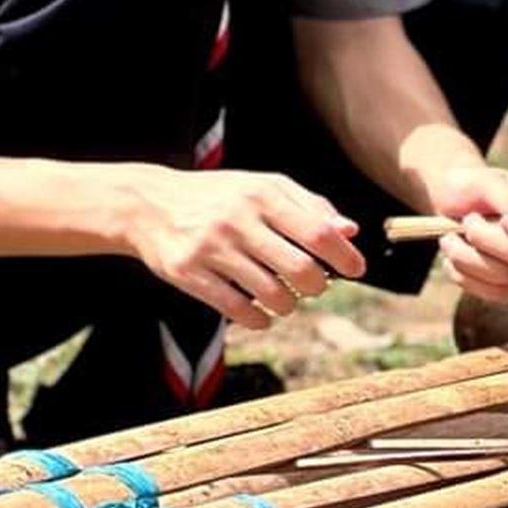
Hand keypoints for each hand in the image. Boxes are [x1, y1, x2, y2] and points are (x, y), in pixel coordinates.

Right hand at [123, 168, 364, 330]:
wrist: (150, 204)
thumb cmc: (222, 196)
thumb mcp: (265, 187)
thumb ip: (310, 206)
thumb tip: (351, 231)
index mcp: (264, 195)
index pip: (318, 233)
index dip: (345, 256)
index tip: (357, 270)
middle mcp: (239, 221)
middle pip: (300, 269)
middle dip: (318, 286)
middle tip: (316, 286)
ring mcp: (212, 249)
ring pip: (271, 294)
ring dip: (290, 305)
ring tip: (287, 298)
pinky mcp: (188, 274)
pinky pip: (236, 309)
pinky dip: (260, 319)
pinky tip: (263, 315)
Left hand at [425, 165, 507, 300]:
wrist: (454, 202)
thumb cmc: (473, 186)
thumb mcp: (487, 182)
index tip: (505, 220)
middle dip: (486, 240)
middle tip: (467, 220)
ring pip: (503, 280)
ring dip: (467, 258)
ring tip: (449, 238)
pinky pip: (492, 294)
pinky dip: (465, 275)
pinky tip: (453, 258)